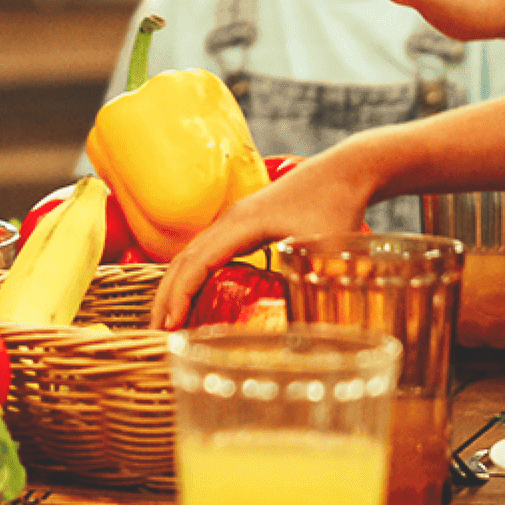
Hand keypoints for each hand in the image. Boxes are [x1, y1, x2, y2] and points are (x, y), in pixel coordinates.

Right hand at [144, 155, 381, 327]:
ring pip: (193, 254)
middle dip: (166, 295)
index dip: (180, 294)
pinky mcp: (246, 224)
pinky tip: (195, 296)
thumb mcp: (326, 250)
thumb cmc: (337, 202)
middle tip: (156, 333)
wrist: (347, 170)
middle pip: (184, 259)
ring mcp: (236, 221)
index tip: (170, 326)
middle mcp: (231, 221)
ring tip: (167, 320)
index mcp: (242, 224)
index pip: (197, 262)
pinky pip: (207, 251)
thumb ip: (314, 287)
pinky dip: (193, 275)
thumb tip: (309, 335)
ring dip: (176, 286)